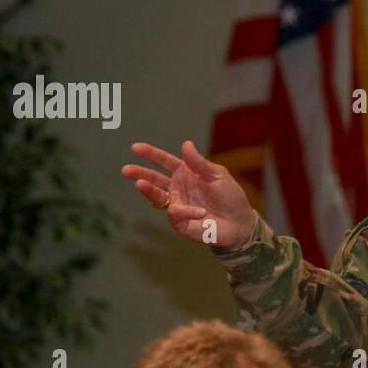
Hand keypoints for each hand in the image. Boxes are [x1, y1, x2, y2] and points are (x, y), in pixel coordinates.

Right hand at [121, 140, 257, 248]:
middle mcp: (177, 188)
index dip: (151, 154)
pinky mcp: (180, 222)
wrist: (240, 222)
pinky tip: (201, 212)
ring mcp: (177, 205)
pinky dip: (188, 211)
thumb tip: (186, 144)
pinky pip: (177, 214)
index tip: (135, 148)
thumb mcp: (217, 175)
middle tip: (126, 170)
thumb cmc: (230, 197)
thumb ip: (200, 163)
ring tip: (140, 184)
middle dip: (140, 174)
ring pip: (157, 197)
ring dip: (149, 191)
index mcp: (185, 173)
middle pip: (154, 179)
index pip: (164, 161)